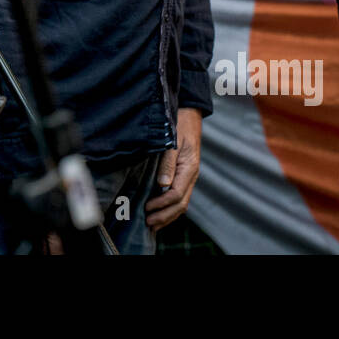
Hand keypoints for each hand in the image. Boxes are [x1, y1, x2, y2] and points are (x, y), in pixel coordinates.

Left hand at [145, 107, 201, 232]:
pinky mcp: (185, 176)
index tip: (147, 208)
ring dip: (168, 215)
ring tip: (153, 224)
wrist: (189, 114)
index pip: (176, 194)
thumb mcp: (172, 141)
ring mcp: (189, 177)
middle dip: (165, 216)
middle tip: (148, 223)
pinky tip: (160, 212)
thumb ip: (168, 163)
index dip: (161, 204)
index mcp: (189, 169)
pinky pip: (180, 197)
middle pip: (181, 204)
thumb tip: (162, 185)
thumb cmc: (179, 125)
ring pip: (182, 204)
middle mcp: (191, 176)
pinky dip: (170, 208)